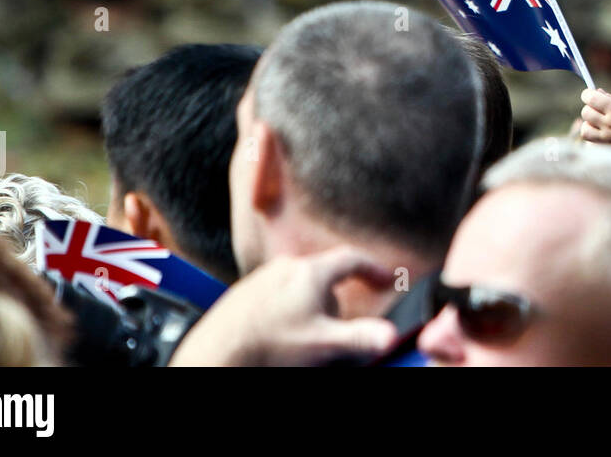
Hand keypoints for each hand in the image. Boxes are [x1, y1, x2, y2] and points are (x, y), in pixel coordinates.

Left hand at [169, 247, 398, 366]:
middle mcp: (287, 267)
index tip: (385, 279)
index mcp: (311, 272)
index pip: (352, 259)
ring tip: (307, 332)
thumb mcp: (323, 344)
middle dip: (337, 298)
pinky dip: (287, 308)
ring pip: (300, 284)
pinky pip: (277, 293)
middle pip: (325, 275)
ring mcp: (263, 277)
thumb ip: (361, 337)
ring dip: (311, 303)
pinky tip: (281, 331)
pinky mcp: (245, 292)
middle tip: (340, 324)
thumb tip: (391, 335)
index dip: (373, 268)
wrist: (218, 352)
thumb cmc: (270, 346)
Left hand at [579, 88, 610, 145]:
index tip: (588, 94)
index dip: (587, 94)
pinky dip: (592, 140)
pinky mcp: (609, 149)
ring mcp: (608, 138)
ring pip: (585, 131)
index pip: (591, 98)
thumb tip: (596, 91)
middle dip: (589, 108)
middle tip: (596, 109)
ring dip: (588, 125)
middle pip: (586, 113)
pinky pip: (591, 145)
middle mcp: (610, 124)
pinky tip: (599, 135)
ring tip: (596, 124)